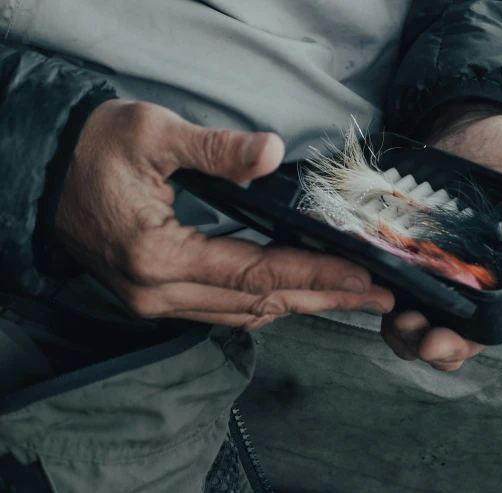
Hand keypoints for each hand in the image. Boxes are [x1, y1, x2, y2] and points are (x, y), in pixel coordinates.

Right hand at [55, 100, 393, 329]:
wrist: (41, 175)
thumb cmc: (90, 151)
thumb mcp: (151, 133)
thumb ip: (215, 149)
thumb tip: (271, 152)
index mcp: (158, 254)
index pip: (257, 273)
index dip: (315, 276)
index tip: (361, 277)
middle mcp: (158, 292)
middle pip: (258, 304)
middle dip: (323, 299)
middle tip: (376, 297)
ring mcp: (154, 301)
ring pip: (243, 313)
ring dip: (299, 305)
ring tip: (349, 298)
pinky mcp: (155, 296)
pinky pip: (223, 309)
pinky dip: (265, 303)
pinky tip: (295, 295)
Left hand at [381, 104, 501, 369]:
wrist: (469, 126)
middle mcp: (493, 286)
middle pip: (481, 333)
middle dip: (458, 347)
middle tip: (437, 346)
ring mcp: (453, 278)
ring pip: (440, 326)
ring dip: (419, 339)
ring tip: (405, 330)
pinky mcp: (417, 265)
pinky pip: (405, 300)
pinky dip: (393, 313)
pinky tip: (385, 309)